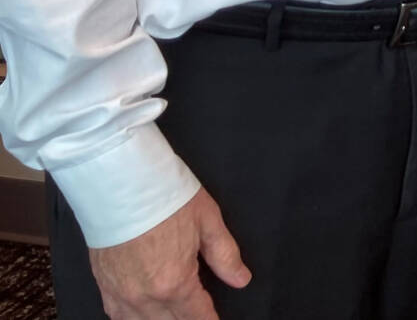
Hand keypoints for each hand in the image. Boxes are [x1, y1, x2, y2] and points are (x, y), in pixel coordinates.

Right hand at [88, 188, 248, 319]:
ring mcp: (119, 293)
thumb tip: (241, 279)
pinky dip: (132, 318)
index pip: (198, 316)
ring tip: (173, 316)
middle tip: (197, 316)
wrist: (120, 183)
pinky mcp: (102, 284)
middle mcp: (144, 296)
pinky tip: (142, 314)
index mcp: (174, 283)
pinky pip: (116, 315)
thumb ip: (225, 256)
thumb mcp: (208, 222)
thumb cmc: (165, 197)